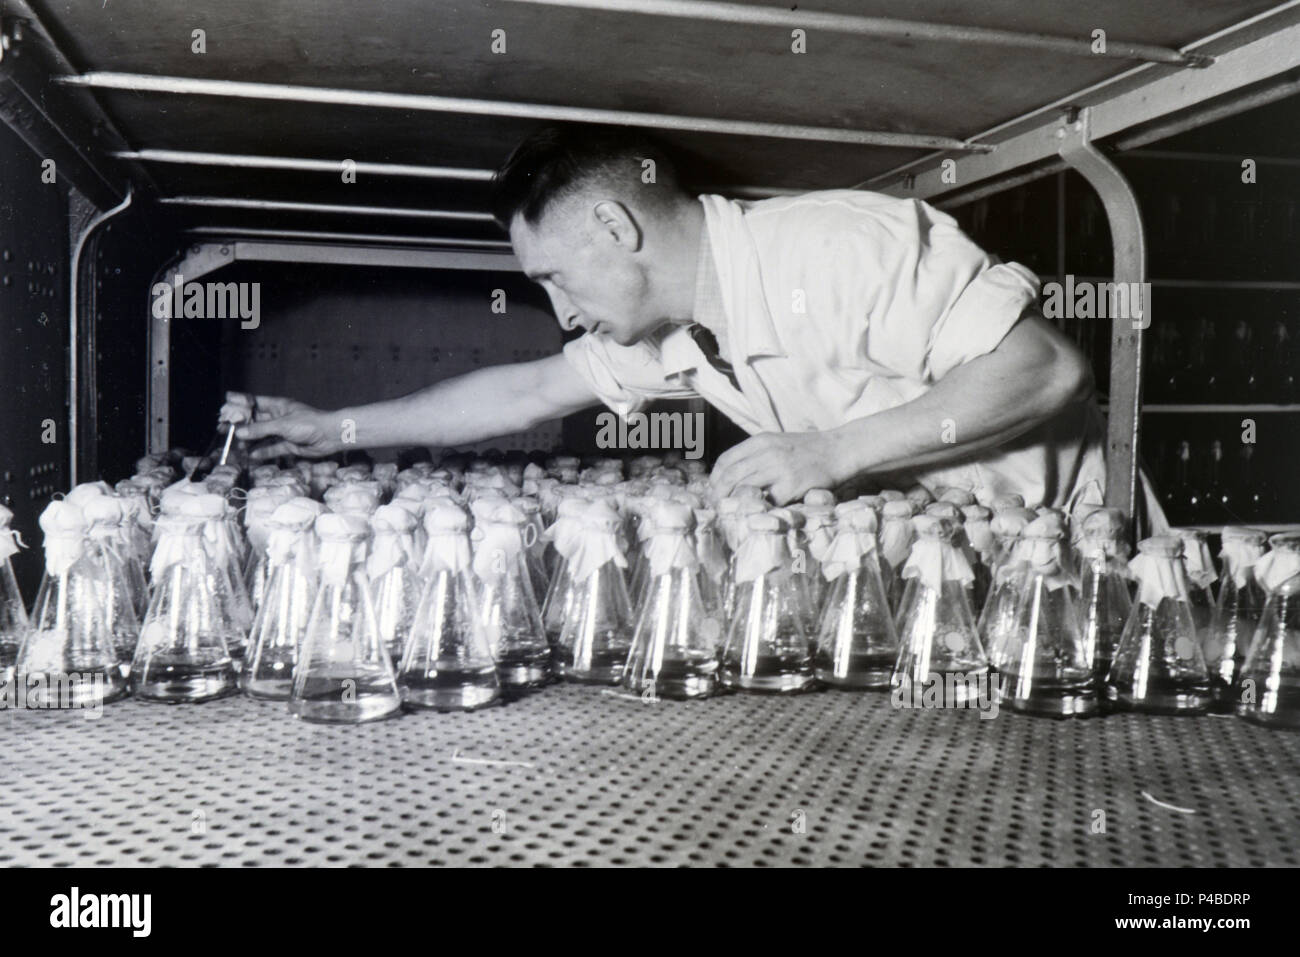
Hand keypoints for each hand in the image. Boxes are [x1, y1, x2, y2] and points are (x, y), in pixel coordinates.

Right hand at [228, 392, 339, 460]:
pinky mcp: (290, 445)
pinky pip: (273, 448)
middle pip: (255, 420)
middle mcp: (279, 418)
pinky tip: (251, 455)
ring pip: (262, 436)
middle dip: (240, 425)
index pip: (254, 403)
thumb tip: (239, 432)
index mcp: (278, 406)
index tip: (224, 407)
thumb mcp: (282, 425)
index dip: (239, 404)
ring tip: (234, 444)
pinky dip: (263, 452)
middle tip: (222, 428)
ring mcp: (284, 432)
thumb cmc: (309, 424)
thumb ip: (261, 429)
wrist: (331, 436)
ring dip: (249, 440)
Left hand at [710, 430, 850, 503]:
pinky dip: (758, 508)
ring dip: (734, 503)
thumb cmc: (807, 450)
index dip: (715, 478)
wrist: (838, 450)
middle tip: (718, 507)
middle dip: (719, 494)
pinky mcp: (791, 485)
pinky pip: (766, 501)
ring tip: (732, 512)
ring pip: (743, 488)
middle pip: (730, 476)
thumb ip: (756, 456)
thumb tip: (731, 476)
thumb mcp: (777, 444)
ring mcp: (779, 469)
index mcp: (760, 441)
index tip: (714, 491)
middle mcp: (767, 453)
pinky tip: (756, 513)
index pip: (726, 460)